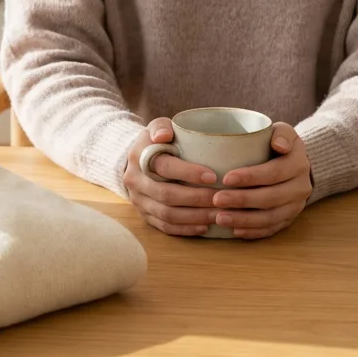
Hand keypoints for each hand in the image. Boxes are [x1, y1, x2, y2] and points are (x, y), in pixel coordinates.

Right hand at [123, 118, 221, 235]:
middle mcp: (135, 181)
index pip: (164, 166)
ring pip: (167, 214)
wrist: (138, 161)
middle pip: (167, 195)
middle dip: (197, 198)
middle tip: (221, 199)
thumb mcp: (157, 127)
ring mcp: (138, 201)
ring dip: (195, 216)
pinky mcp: (144, 215)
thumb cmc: (157, 142)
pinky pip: (165, 227)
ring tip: (218, 214)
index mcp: (139, 157)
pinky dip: (186, 229)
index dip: (188, 172)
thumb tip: (164, 135)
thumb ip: (161, 127)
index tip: (213, 176)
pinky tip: (205, 227)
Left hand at [213, 123, 312, 238]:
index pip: (274, 172)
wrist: (295, 164)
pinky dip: (253, 231)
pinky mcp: (289, 219)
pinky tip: (234, 231)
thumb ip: (281, 133)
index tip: (226, 178)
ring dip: (244, 220)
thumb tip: (279, 145)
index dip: (250, 177)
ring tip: (220, 218)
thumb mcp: (283, 131)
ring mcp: (296, 206)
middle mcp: (301, 187)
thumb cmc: (278, 144)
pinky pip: (272, 229)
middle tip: (216, 200)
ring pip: (270, 217)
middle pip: (271, 198)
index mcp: (298, 164)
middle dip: (242, 200)